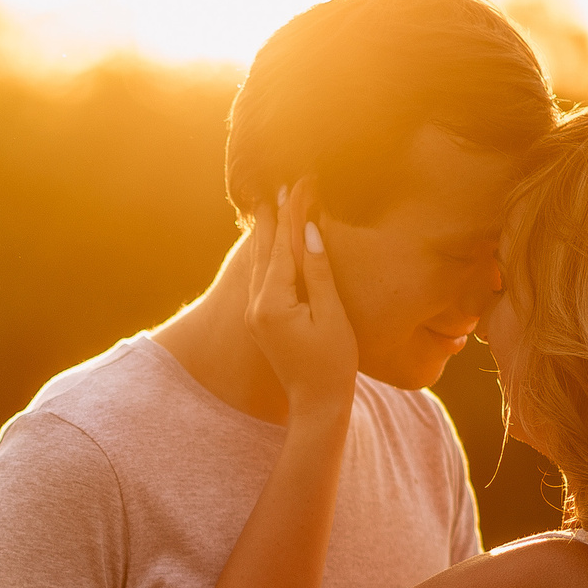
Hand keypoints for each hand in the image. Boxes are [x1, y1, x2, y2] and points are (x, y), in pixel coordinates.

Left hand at [245, 178, 357, 419]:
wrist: (316, 406)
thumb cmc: (333, 364)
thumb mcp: (331, 315)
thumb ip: (318, 272)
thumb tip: (308, 231)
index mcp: (272, 303)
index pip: (283, 245)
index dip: (293, 212)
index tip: (301, 182)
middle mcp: (255, 306)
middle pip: (265, 249)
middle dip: (275, 215)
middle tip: (281, 182)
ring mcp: (254, 314)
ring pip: (260, 262)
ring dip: (267, 232)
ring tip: (271, 202)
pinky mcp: (260, 321)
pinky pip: (262, 277)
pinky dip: (267, 254)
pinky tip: (270, 242)